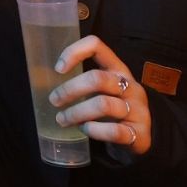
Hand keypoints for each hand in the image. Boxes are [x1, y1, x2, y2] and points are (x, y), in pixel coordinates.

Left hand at [50, 36, 151, 155]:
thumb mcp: (103, 91)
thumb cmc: (113, 111)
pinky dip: (94, 130)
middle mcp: (130, 85)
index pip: (97, 46)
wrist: (141, 140)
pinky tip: (85, 130)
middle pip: (97, 78)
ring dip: (76, 113)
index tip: (58, 69)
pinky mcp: (139, 133)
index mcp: (118, 69)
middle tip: (54, 101)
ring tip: (63, 119)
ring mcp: (138, 109)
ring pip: (103, 104)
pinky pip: (114, 130)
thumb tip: (45, 83)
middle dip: (70, 89)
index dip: (75, 52)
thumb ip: (84, 84)